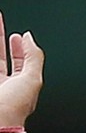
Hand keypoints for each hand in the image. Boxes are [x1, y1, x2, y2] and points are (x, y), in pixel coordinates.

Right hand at [0, 12, 43, 126]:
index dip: (20, 49)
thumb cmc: (14, 106)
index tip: (18, 35)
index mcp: (22, 85)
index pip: (22, 63)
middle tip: (0, 26)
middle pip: (2, 58)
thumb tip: (29, 37)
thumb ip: (34, 57)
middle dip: (1, 41)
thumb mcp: (32, 78)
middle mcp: (6, 85)